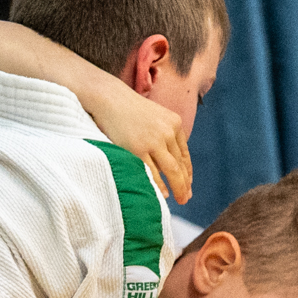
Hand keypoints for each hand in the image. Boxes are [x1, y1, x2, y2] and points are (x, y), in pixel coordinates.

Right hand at [88, 80, 192, 203]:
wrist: (109, 98)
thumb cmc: (128, 109)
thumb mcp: (154, 117)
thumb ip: (164, 135)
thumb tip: (169, 164)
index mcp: (174, 123)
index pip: (184, 154)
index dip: (187, 172)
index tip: (188, 185)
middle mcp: (167, 131)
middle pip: (180, 164)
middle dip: (184, 184)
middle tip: (186, 198)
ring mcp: (153, 141)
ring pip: (171, 170)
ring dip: (176, 187)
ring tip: (179, 199)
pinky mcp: (138, 148)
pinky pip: (152, 172)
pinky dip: (159, 185)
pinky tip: (163, 194)